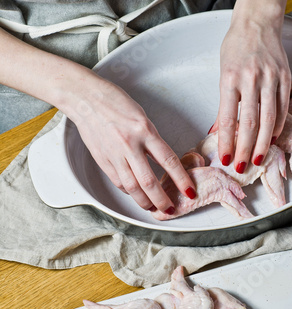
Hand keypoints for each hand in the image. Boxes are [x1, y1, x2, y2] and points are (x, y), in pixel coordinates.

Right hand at [68, 72, 195, 213]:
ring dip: (144, 202)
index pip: (169, 161)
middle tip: (170, 209)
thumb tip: (161, 161)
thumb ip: (151, 139)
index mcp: (144, 130)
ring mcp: (115, 154)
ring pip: (132, 187)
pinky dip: (129, 191)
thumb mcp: (141, 116)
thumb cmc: (114, 102)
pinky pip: (119, 182)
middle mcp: (130, 144)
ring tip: (153, 208)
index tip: (189, 191)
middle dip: (162, 200)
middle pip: (149, 181)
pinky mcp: (103, 160)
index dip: (181, 180)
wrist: (85, 98)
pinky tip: (135, 194)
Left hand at [210, 16, 291, 173]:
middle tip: (240, 166)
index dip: (227, 141)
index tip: (225, 158)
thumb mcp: (222, 74)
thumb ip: (223, 105)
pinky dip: (276, 127)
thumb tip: (217, 131)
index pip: (228, 118)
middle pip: (250, 123)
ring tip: (256, 160)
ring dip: (261, 143)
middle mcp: (251, 79)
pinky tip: (270, 140)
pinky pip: (282, 108)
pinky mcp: (284, 78)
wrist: (257, 23)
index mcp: (230, 79)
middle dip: (244, 148)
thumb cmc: (235, 49)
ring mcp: (270, 78)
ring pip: (268, 119)